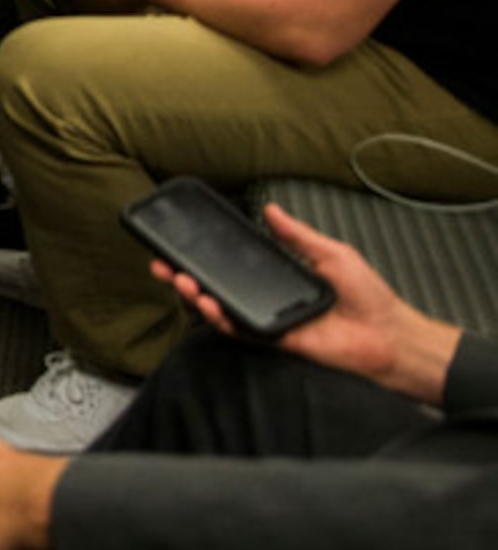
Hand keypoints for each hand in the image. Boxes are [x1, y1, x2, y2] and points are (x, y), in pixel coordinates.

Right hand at [157, 204, 463, 406]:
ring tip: (179, 278)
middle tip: (162, 262)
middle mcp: (269, 297)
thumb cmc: (369, 298)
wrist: (387, 335)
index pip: (236, 263)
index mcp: (281, 275)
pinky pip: (238, 329)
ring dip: (194, 294)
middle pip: (217, 285)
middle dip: (185, 274)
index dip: (208, 254)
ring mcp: (268, 319)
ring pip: (219, 307)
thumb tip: (271, 210)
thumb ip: (298, 235)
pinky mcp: (272, 339)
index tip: (184, 241)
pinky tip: (206, 302)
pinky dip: (218, 317)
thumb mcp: (332, 254)